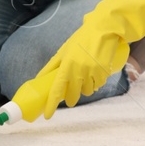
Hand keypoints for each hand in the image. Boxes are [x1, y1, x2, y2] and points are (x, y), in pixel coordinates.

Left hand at [14, 0, 144, 119]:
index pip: (56, 89)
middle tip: (70, 97)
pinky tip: (94, 73)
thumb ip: (52, 66)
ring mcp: (92, 72)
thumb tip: (40, 78)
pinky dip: (95, 82)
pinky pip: (98, 85)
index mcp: (66, 64)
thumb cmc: (81, 40)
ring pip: (87, 91)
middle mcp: (78, 70)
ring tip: (84, 77)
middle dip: (71, 97)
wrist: (104, 30)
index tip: (47, 115)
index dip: (51, 103)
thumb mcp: (63, 51)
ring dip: (84, 88)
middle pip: (73, 94)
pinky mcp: (104, 73)